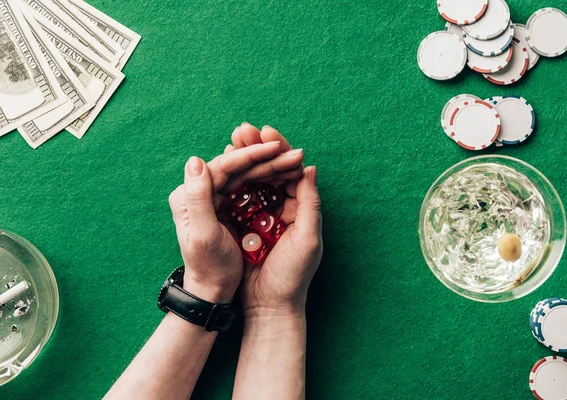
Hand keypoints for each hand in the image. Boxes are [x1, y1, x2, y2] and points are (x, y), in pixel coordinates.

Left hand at [168, 139, 304, 302]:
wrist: (212, 291)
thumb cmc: (209, 267)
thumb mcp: (203, 234)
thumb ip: (197, 196)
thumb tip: (195, 160)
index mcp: (187, 195)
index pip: (221, 166)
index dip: (249, 155)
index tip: (275, 147)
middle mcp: (198, 191)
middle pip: (235, 167)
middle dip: (265, 157)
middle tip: (293, 151)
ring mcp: (213, 197)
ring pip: (244, 174)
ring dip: (270, 165)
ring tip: (294, 159)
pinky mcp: (226, 205)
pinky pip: (249, 185)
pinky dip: (268, 178)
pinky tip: (285, 173)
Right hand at [227, 124, 322, 315]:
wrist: (268, 307)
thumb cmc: (293, 276)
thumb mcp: (307, 239)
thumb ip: (310, 204)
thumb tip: (311, 167)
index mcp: (301, 209)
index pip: (291, 172)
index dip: (280, 150)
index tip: (267, 132)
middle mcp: (282, 209)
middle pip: (269, 171)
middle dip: (257, 149)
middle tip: (243, 129)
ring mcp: (261, 216)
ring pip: (251, 181)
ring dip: (242, 160)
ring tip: (231, 141)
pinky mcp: (242, 226)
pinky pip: (236, 199)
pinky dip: (231, 182)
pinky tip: (220, 166)